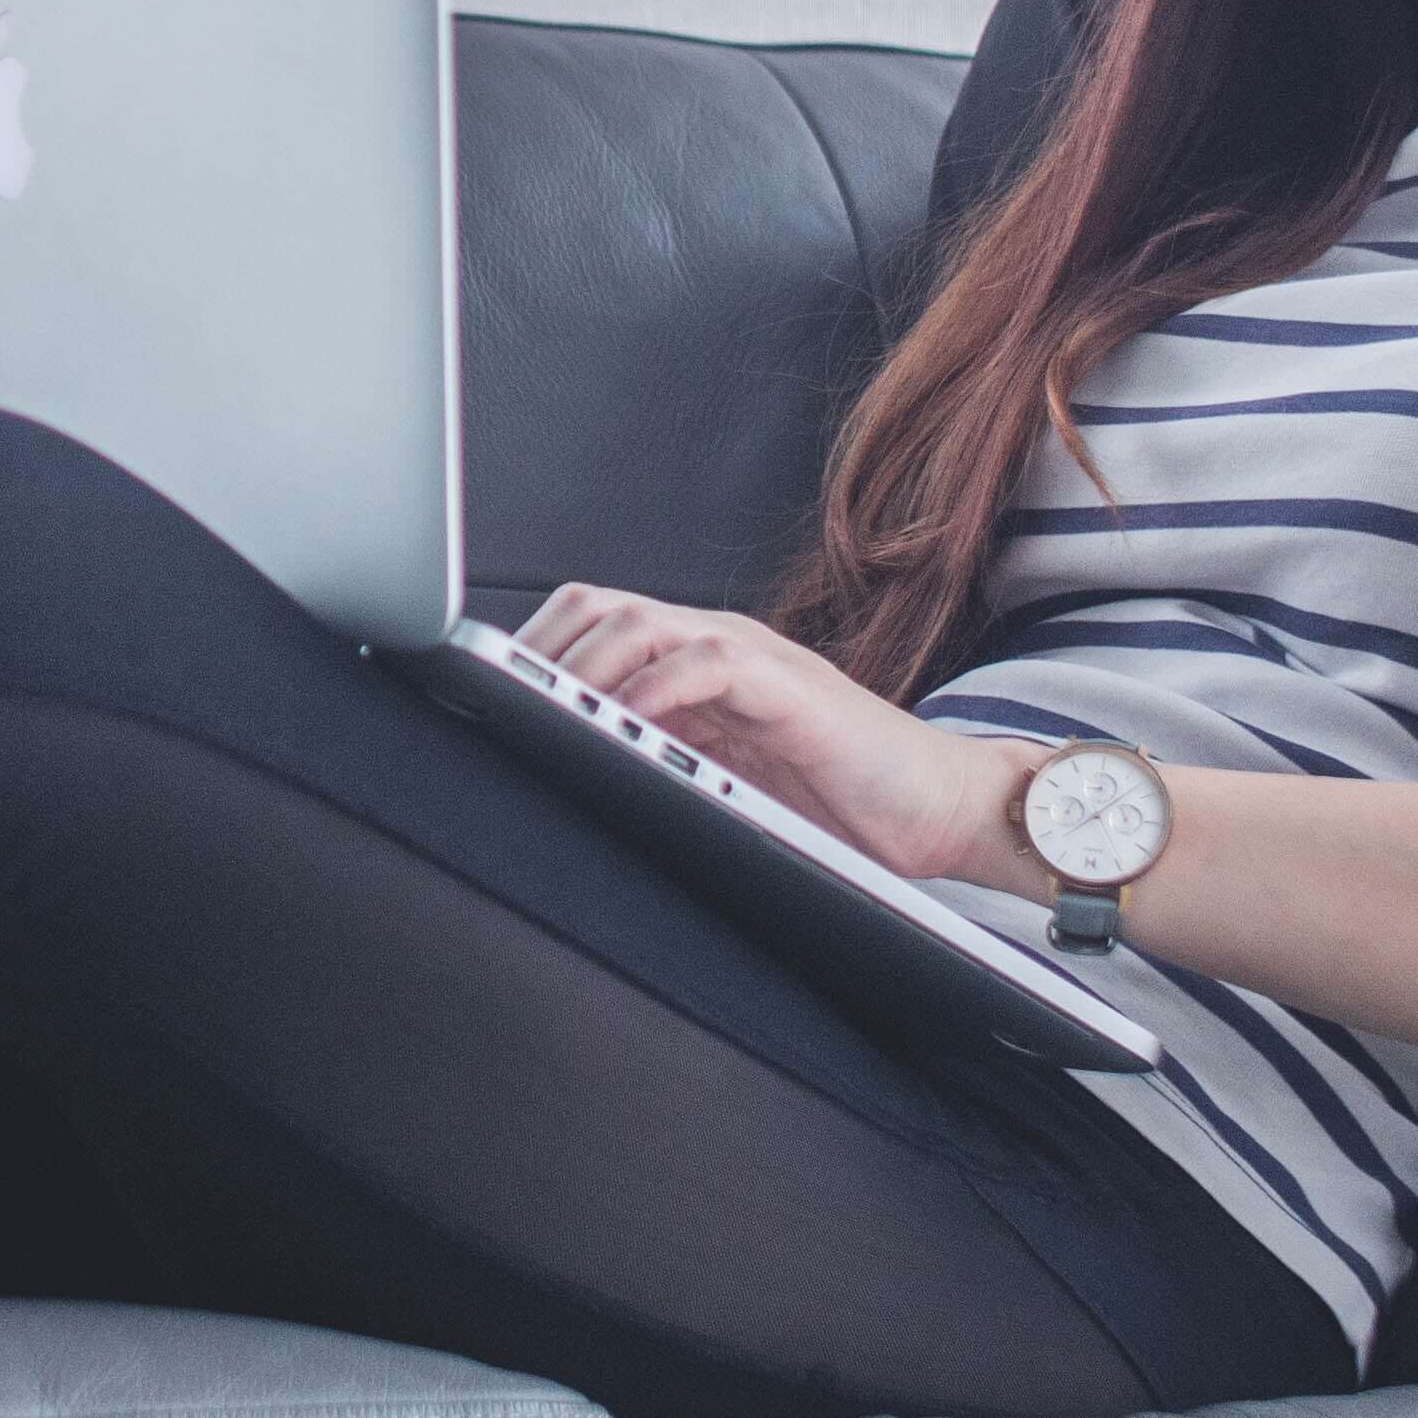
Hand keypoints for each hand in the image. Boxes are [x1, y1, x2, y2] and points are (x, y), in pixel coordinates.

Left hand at [515, 583, 1032, 891]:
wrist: (941, 809)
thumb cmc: (837, 804)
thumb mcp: (723, 780)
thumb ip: (661, 760)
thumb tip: (570, 778)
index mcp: (691, 663)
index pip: (590, 626)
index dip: (532, 651)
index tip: (477, 693)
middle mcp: (714, 645)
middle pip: (598, 608)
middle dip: (539, 650)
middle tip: (498, 700)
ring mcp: (752, 658)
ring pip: (641, 622)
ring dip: (584, 664)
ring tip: (545, 709)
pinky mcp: (789, 686)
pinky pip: (705, 662)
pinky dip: (654, 688)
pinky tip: (624, 722)